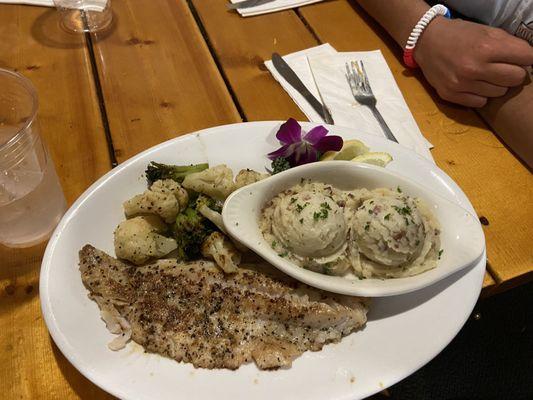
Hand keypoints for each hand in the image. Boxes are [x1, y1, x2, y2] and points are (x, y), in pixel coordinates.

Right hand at [414, 17, 532, 107]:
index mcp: (486, 47)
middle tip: (504, 68)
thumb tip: (528, 60)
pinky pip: (480, 102)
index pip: (526, 57)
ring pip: (498, 92)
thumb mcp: (487, 32)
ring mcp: (461, 83)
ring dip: (496, 85)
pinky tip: (474, 85)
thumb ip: (509, 45)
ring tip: (486, 75)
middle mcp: (474, 67)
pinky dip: (481, 95)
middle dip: (514, 73)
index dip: (526, 57)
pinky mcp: (450, 94)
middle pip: (515, 78)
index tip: (521, 58)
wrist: (426, 42)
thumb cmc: (459, 35)